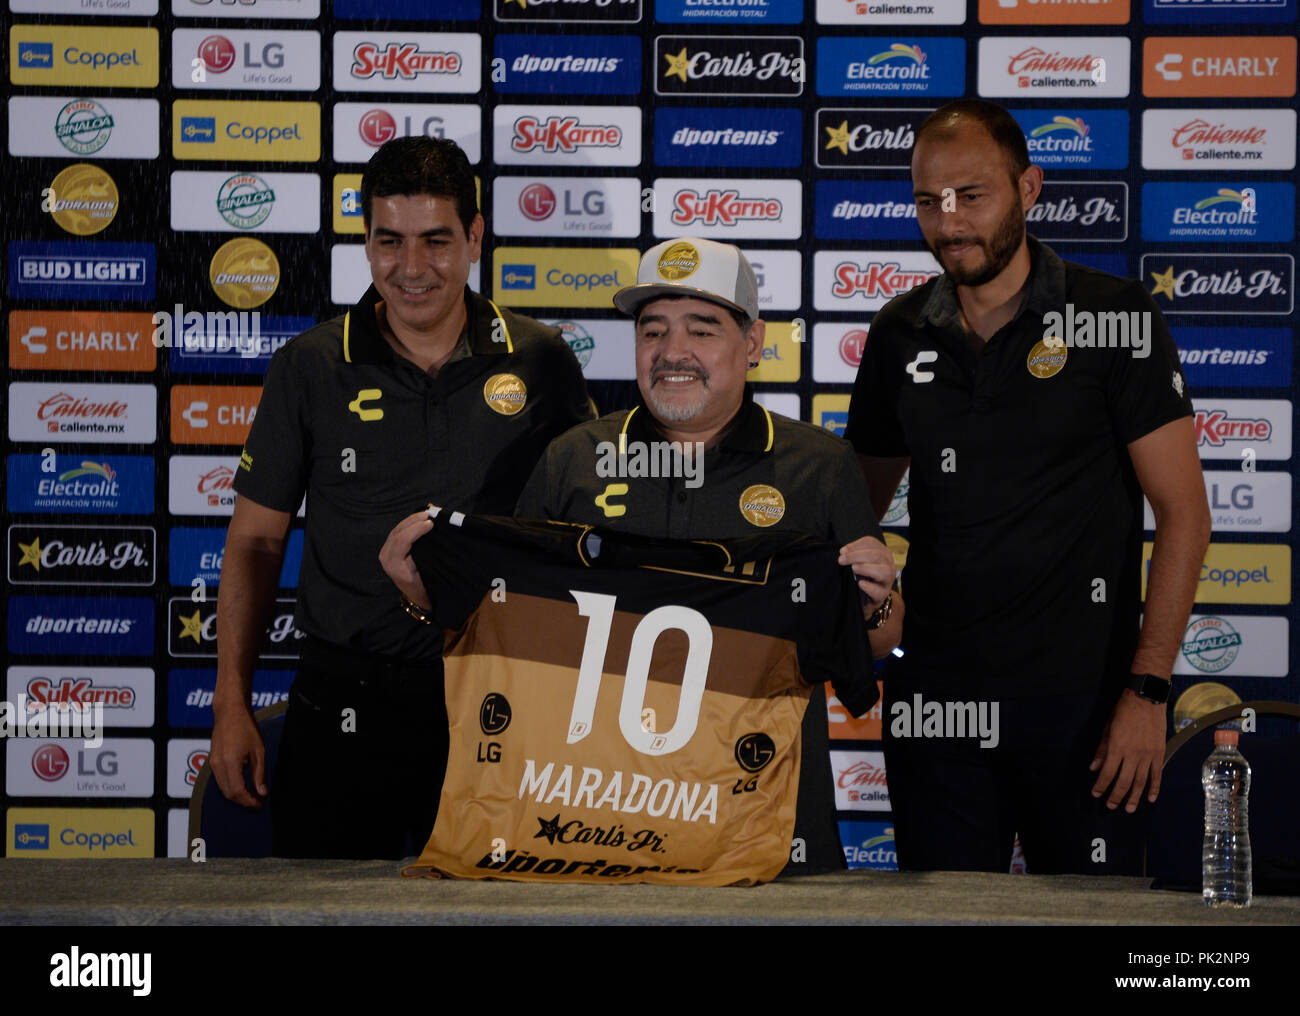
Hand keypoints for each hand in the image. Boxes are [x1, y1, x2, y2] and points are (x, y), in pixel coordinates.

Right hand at [209, 704, 266, 808]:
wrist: (229, 712)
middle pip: (228, 794)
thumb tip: (262, 792)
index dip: (249, 801)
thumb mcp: (258, 751)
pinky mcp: (212, 761)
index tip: (260, 804)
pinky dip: (230, 787)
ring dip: (236, 795)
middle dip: (243, 801)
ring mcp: (212, 763)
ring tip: (252, 796)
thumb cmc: (246, 727)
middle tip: (257, 802)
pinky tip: (242, 785)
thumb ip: (259, 773)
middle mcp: (218, 765)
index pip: (237, 792)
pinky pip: (219, 781)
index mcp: (230, 763)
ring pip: (222, 789)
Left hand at [379, 510, 434, 609]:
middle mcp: (386, 559)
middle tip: (429, 515)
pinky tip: (418, 520)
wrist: (416, 597)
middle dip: (413, 521)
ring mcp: (385, 554)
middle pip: (397, 532)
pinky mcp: (388, 550)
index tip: (431, 524)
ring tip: (425, 515)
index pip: (402, 541)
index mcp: (395, 566)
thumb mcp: (428, 574)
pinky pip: (396, 533)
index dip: (416, 529)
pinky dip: (408, 525)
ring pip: (396, 530)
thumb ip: (428, 556)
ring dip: (410, 521)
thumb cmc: (426, 586)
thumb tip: (434, 534)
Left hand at [837, 535, 895, 612]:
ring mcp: (888, 580)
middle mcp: (888, 564)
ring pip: (883, 571)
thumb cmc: (864, 576)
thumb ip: (853, 554)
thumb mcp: (860, 562)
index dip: (855, 546)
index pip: (872, 543)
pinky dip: (868, 587)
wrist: (868, 598)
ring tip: (853, 569)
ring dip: (865, 568)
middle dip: (856, 556)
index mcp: (883, 553)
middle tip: (841, 560)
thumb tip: (843, 551)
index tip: (842, 551)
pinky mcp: (883, 594)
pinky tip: (860, 584)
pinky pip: (878, 591)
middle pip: (876, 555)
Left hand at [1089, 689, 1166, 811]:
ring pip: (1141, 782)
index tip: (1096, 793)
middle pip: (1123, 781)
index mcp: (1117, 747)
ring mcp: (1148, 755)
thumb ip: (1102, 750)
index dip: (1101, 786)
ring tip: (1129, 809)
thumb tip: (1094, 768)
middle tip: (1111, 806)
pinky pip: (1157, 774)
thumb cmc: (1123, 711)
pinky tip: (1151, 798)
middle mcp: (1133, 754)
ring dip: (1134, 797)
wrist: (1146, 699)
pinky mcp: (1160, 753)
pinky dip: (1154, 788)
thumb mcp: (1107, 728)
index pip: (1107, 773)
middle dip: (1116, 796)